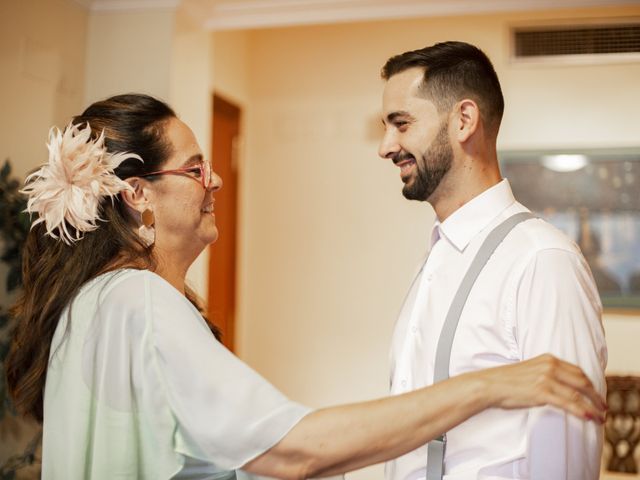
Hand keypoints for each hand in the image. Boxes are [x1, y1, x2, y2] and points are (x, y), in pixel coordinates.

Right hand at [475, 354, 605, 422]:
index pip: (577, 370)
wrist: (489, 385)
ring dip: (592, 406)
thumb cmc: (506, 381)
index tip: (595, 394)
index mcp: (547, 359)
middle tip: (602, 406)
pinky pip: (569, 403)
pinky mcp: (542, 392)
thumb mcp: (530, 370)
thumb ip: (546, 374)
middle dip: (595, 395)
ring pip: (578, 393)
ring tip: (599, 416)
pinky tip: (588, 417)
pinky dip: (581, 411)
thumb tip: (560, 388)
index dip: (590, 383)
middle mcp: (549, 366)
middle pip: (582, 380)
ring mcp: (546, 378)